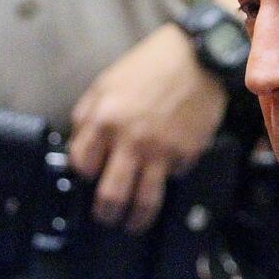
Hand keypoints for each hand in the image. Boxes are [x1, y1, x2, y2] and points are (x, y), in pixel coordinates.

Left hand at [69, 23, 226, 233]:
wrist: (198, 55)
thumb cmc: (153, 63)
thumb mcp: (108, 79)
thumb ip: (89, 111)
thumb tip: (80, 139)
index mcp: (105, 118)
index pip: (82, 163)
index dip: (84, 171)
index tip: (90, 174)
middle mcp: (130, 140)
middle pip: (110, 194)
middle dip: (106, 212)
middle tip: (107, 215)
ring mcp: (160, 150)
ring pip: (144, 202)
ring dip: (136, 219)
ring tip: (133, 223)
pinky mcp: (186, 154)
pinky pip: (175, 177)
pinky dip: (170, 177)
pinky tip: (167, 173)